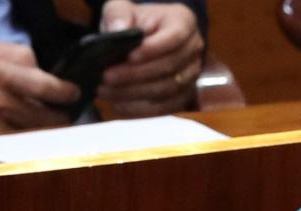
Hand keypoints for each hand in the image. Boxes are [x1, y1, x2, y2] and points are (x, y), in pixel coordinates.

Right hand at [0, 41, 78, 134]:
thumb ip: (19, 54)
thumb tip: (44, 68)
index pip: (45, 87)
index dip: (66, 92)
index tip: (74, 92)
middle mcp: (0, 101)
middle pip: (49, 116)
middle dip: (64, 113)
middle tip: (68, 108)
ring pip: (42, 131)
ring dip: (53, 126)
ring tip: (56, 117)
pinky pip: (28, 140)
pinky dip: (38, 135)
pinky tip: (40, 127)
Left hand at [97, 1, 204, 117]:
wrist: (143, 38)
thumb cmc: (133, 21)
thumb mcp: (122, 9)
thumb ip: (118, 15)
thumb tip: (118, 30)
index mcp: (184, 22)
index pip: (173, 39)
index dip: (152, 50)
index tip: (128, 57)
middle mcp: (194, 49)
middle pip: (170, 68)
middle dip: (136, 75)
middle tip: (107, 78)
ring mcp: (192, 74)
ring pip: (167, 90)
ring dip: (135, 94)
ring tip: (107, 92)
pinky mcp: (184, 94)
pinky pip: (165, 107)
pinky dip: (141, 110)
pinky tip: (118, 105)